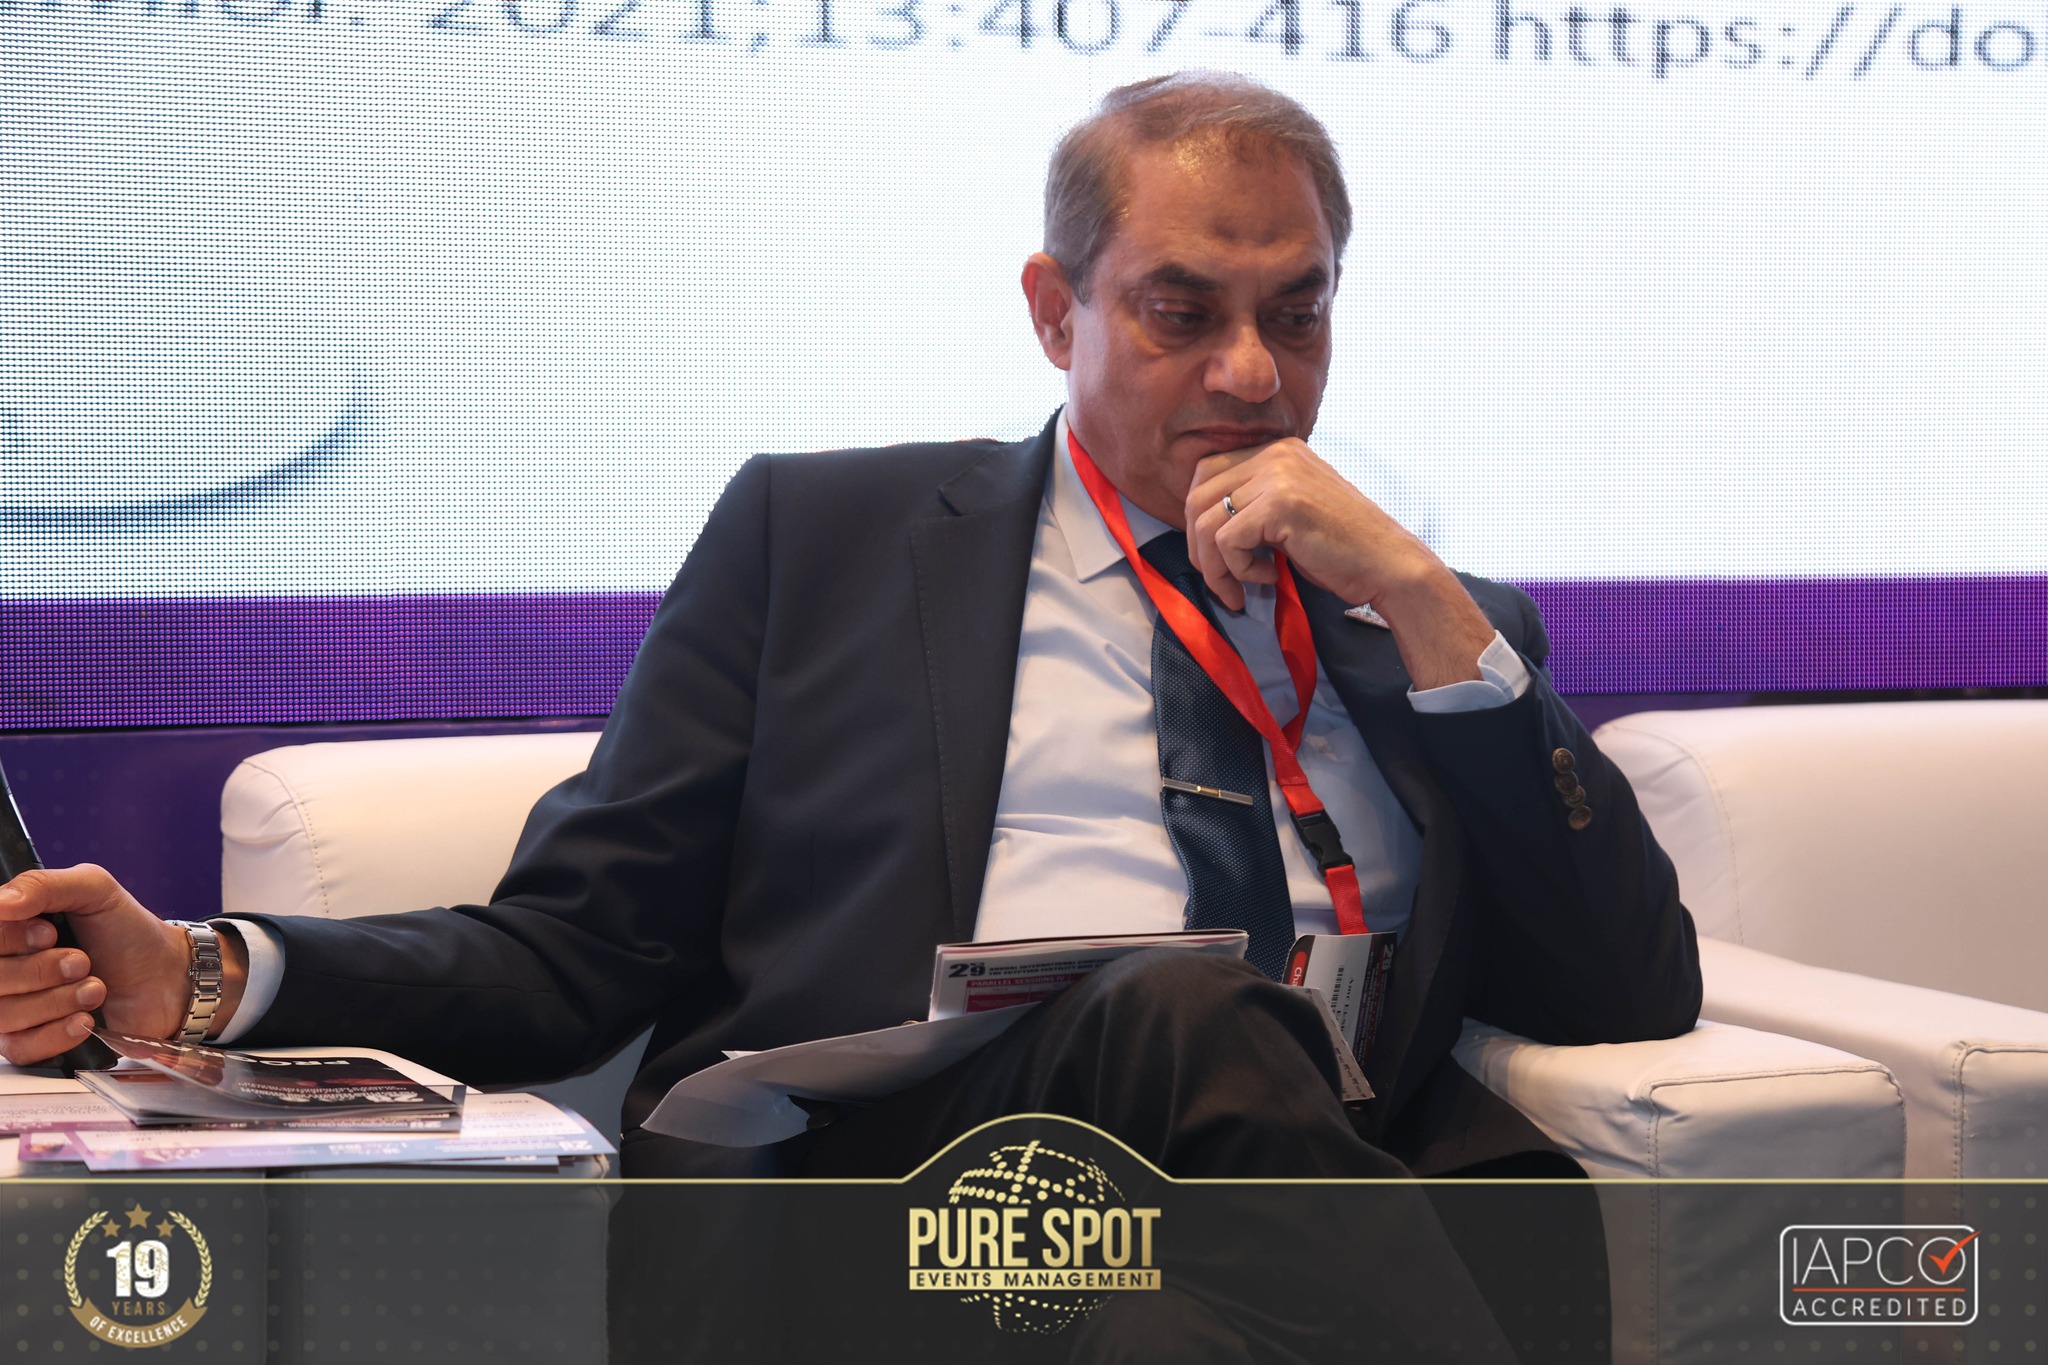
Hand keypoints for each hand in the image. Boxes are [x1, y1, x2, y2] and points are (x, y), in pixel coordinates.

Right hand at [0, 865, 190, 1065]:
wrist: (166, 977)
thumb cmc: (127, 932)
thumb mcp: (95, 890)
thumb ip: (44, 885)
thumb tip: (1, 902)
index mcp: (12, 929)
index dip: (11, 940)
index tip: (49, 933)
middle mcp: (8, 969)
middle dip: (42, 971)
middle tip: (83, 961)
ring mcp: (16, 1008)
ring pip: (4, 1015)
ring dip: (58, 1001)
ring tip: (96, 988)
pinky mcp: (33, 1042)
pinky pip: (20, 1048)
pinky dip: (57, 1034)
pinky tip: (85, 1019)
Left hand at [1185, 439, 1496, 689]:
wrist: (1388, 565)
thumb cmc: (1340, 550)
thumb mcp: (1289, 513)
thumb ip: (1252, 503)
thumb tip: (1198, 523)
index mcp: (1277, 449)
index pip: (1206, 474)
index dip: (1200, 521)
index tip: (1217, 557)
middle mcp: (1275, 452)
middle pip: (1197, 496)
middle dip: (1199, 547)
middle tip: (1222, 580)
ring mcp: (1277, 474)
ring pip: (1207, 522)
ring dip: (1216, 566)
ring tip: (1241, 588)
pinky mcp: (1280, 504)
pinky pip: (1227, 541)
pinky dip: (1239, 571)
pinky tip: (1271, 578)